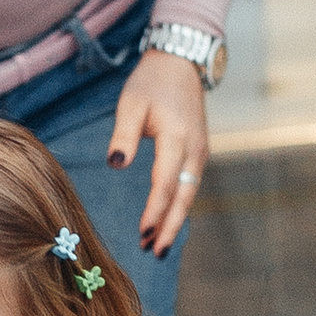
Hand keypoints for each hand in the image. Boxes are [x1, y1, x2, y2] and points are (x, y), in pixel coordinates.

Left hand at [107, 47, 208, 253]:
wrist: (182, 63)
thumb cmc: (152, 82)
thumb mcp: (131, 102)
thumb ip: (124, 134)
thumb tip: (116, 163)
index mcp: (177, 136)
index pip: (165, 182)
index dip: (154, 210)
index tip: (142, 232)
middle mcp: (194, 148)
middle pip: (183, 197)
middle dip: (169, 226)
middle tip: (154, 252)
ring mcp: (200, 151)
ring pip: (189, 194)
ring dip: (174, 220)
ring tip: (157, 244)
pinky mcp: (198, 152)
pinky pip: (190, 185)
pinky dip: (180, 206)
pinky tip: (167, 221)